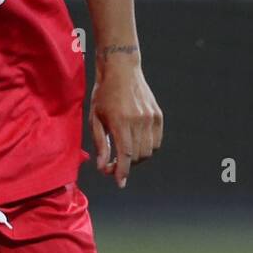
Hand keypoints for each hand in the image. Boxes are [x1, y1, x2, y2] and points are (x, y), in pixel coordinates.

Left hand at [89, 54, 162, 188]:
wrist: (121, 70)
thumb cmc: (104, 94)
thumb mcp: (95, 118)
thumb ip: (100, 143)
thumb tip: (102, 166)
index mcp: (120, 121)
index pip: (125, 154)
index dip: (122, 172)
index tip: (119, 183)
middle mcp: (138, 120)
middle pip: (137, 156)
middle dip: (125, 166)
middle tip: (111, 166)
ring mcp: (150, 118)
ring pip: (148, 151)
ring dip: (136, 159)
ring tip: (123, 155)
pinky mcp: (157, 116)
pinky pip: (156, 142)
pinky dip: (147, 149)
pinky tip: (135, 146)